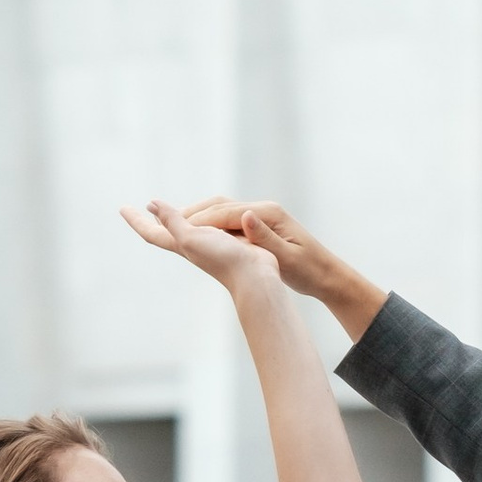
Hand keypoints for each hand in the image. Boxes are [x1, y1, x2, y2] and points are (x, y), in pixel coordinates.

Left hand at [120, 196, 282, 291]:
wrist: (253, 276)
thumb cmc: (221, 258)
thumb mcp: (191, 237)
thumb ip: (172, 221)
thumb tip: (152, 205)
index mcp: (180, 244)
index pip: (151, 232)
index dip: (136, 220)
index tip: (122, 208)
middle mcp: (191, 245)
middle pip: (166, 231)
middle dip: (155, 220)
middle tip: (145, 208)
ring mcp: (209, 244)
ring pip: (187, 228)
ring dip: (177, 219)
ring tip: (170, 211)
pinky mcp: (226, 241)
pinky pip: (207, 226)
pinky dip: (201, 219)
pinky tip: (206, 218)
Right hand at [182, 199, 386, 339]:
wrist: (328, 275)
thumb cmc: (309, 270)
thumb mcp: (287, 257)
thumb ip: (265, 237)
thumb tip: (246, 215)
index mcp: (266, 215)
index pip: (223, 213)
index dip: (196, 219)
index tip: (170, 221)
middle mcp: (261, 210)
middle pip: (217, 206)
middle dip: (188, 212)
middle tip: (154, 213)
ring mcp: (260, 216)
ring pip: (220, 210)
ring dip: (196, 216)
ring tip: (168, 222)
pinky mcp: (260, 225)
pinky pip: (227, 220)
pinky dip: (208, 223)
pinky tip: (196, 233)